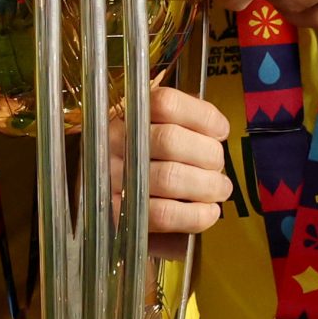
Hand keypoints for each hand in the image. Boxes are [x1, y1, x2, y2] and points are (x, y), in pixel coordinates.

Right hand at [104, 85, 232, 257]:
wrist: (96, 197)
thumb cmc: (140, 158)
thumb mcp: (155, 129)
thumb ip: (183, 121)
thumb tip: (218, 129)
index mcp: (126, 113)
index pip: (166, 103)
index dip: (203, 117)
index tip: (220, 131)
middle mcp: (115, 141)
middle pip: (171, 140)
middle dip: (209, 155)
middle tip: (218, 166)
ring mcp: (113, 178)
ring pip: (169, 177)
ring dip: (207, 186)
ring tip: (219, 189)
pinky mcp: (118, 215)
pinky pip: (163, 215)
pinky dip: (196, 215)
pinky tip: (208, 211)